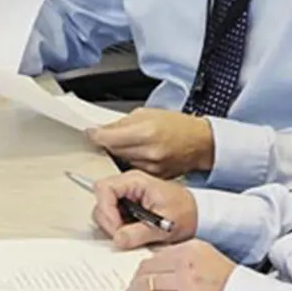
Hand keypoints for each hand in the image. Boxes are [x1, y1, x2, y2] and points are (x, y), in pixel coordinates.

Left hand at [87, 107, 217, 176]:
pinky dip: (130, 162)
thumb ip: (121, 122)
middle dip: (108, 143)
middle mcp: (148, 152)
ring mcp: (151, 167)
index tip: (90, 133)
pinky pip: (132, 169)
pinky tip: (140, 154)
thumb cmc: (178, 125)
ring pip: (120, 161)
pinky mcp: (153, 177)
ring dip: (119, 153)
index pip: (107, 138)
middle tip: (109, 136)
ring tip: (132, 143)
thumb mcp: (148, 113)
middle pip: (112, 150)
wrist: (201, 143)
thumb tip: (100, 129)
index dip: (95, 135)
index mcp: (146, 132)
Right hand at [91, 170, 196, 245]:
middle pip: (101, 201)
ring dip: (114, 227)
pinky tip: (134, 233)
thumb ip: (139, 233)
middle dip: (109, 222)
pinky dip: (120, 229)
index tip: (117, 228)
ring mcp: (126, 196)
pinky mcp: (127, 207)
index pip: (104, 188)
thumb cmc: (186, 212)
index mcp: (135, 181)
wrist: (199, 215)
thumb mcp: (164, 226)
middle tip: (124, 236)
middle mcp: (127, 186)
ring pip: (104, 211)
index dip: (106, 210)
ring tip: (133, 235)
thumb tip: (118, 239)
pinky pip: (113, 218)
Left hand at [118, 239, 235, 290]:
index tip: (136, 277)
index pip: (156, 256)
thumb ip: (183, 261)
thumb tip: (157, 269)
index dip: (142, 270)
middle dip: (133, 282)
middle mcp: (186, 261)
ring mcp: (185, 281)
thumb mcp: (207, 260)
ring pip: (145, 286)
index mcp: (191, 248)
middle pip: (147, 270)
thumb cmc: (232, 284)